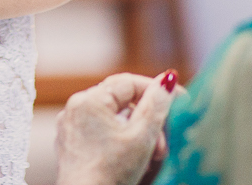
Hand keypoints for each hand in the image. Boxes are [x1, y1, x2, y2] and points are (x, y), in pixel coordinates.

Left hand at [55, 72, 179, 184]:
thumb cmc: (112, 172)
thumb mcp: (142, 137)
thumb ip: (156, 105)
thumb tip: (166, 79)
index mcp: (89, 100)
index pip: (129, 83)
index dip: (156, 90)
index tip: (180, 100)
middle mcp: (75, 108)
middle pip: (122, 102)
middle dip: (148, 120)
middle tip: (164, 143)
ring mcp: (71, 126)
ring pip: (114, 119)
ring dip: (138, 133)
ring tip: (152, 156)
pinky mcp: (72, 144)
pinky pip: (102, 133)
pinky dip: (122, 141)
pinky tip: (135, 161)